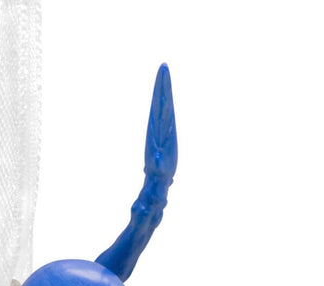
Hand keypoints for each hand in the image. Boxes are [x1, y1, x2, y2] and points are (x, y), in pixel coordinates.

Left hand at [144, 64, 176, 180]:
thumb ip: (158, 164)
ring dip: (164, 90)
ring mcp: (162, 131)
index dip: (162, 90)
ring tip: (163, 74)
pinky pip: (167, 115)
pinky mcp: (166, 134)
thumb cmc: (158, 176)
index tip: (163, 72)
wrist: (157, 181)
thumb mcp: (158, 170)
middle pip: (161, 102)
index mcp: (156, 132)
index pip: (159, 106)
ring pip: (163, 106)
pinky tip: (165, 91)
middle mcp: (159, 129)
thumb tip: (156, 161)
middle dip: (163, 85)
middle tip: (163, 67)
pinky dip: (166, 102)